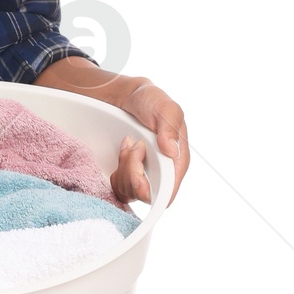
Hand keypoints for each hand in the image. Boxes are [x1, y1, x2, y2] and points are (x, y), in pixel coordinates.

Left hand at [34, 59, 189, 204]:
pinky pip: (119, 188)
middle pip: (146, 195)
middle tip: (132, 145)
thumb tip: (172, 152)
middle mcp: (163, 173)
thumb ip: (170, 127)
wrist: (127, 98)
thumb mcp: (164, 107)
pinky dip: (116, 171)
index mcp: (177, 161)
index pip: (169, 191)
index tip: (138, 177)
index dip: (152, 191)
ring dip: (125, 167)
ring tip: (128, 143)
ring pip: (131, 192)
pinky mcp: (129, 176)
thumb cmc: (150, 101)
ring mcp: (145, 175)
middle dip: (133, 173)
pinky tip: (121, 151)